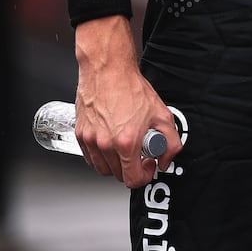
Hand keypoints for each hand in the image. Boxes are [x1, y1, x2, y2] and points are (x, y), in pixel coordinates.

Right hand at [73, 16, 183, 187]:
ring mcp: (90, 140)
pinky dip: (101, 156)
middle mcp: (105, 144)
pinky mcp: (80, 135)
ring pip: (102, 169)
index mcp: (126, 142)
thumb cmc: (131, 88)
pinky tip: (111, 142)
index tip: (148, 164)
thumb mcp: (162, 114)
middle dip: (131, 168)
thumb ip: (171, 143)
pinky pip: (90, 158)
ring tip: (125, 147)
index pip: (132, 179)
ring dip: (115, 164)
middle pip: (118, 175)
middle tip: (139, 152)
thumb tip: (166, 160)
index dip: (144, 175)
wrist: (108, 70)